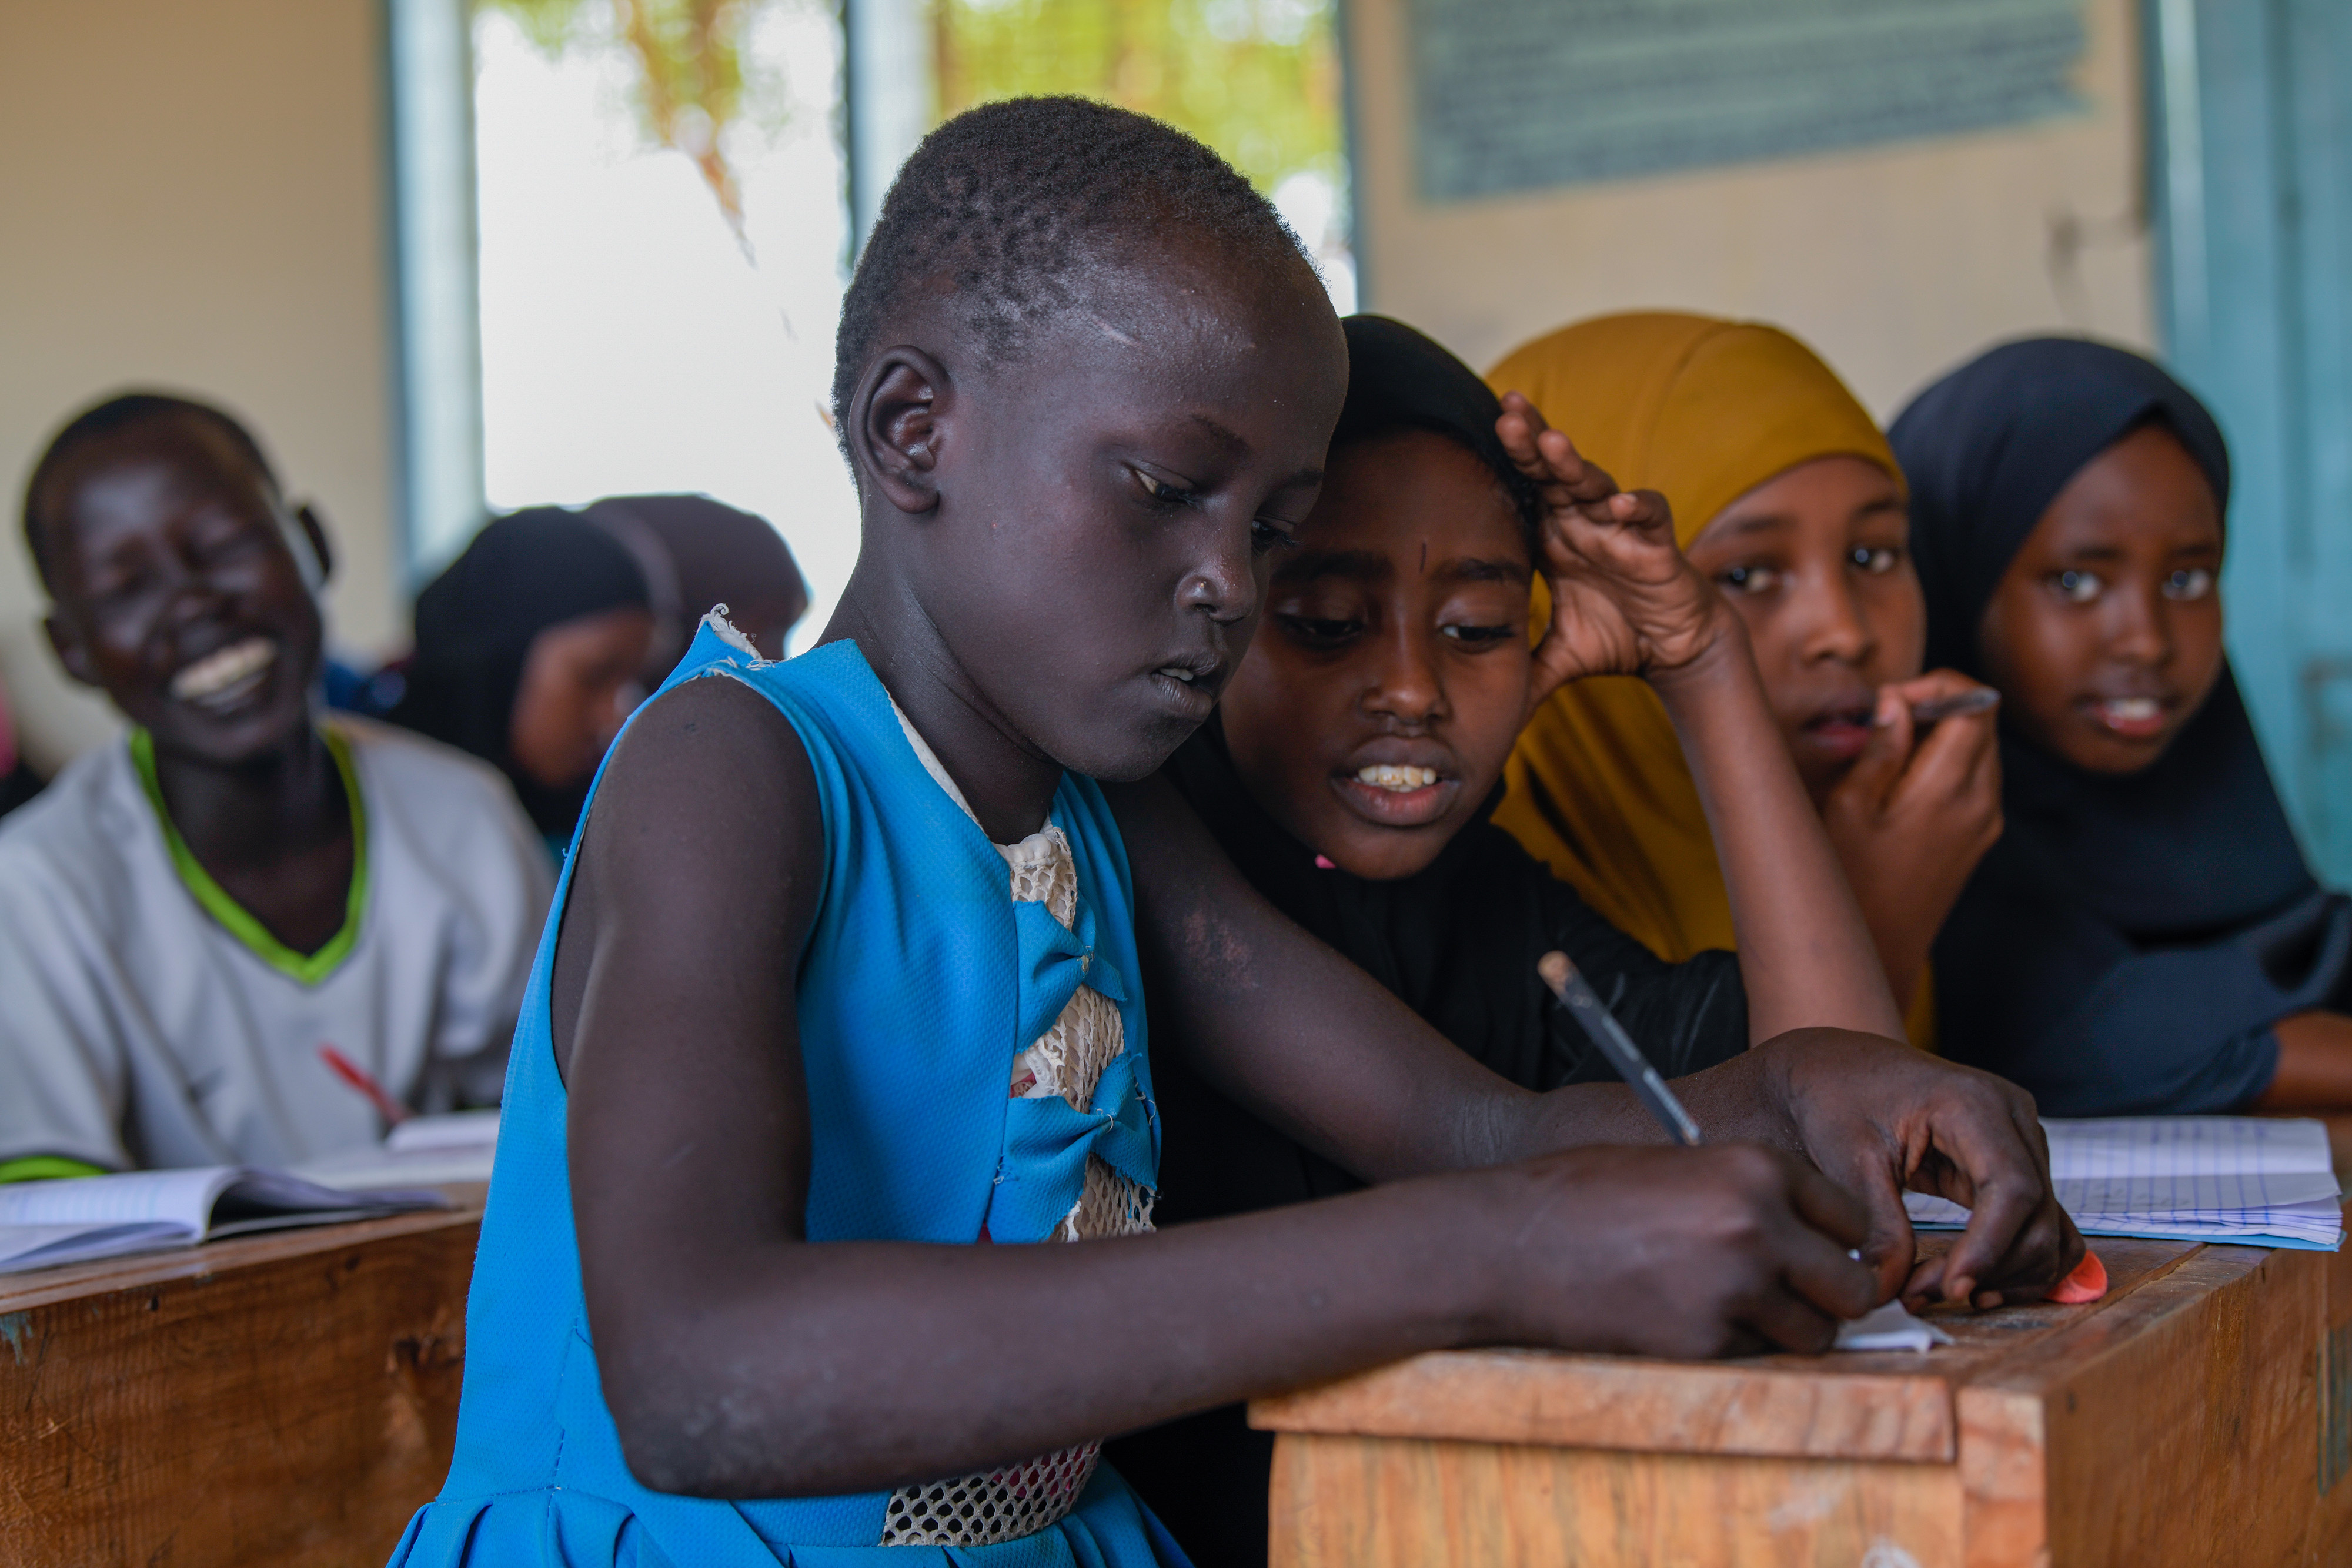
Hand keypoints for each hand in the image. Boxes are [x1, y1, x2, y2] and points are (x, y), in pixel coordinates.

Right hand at [1458, 1143, 1877, 1358]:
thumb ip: (1747, 1193)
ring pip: (1815, 1335)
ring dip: (1787, 1330)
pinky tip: (1686, 1319)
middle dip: (1830, 1297)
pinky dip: (1734, 1347)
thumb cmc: (1582, 1196)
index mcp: (1757, 1169)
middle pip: (1852, 1287)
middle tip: (1795, 1296)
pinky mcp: (1704, 1343)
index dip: (1836, 1242)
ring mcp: (1735, 1290)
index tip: (1818, 1255)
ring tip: (1733, 1309)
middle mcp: (1759, 1226)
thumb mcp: (1678, 1163)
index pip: (1851, 1219)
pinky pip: (1756, 1356)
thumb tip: (1806, 1237)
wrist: (1510, 1242)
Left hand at [1494, 392, 1732, 709]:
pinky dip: (1635, 508)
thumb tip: (1478, 705)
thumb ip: (1519, 672)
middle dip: (1533, 442)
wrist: (1674, 652)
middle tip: (1507, 412)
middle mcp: (1585, 525)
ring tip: (1552, 443)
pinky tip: (1616, 504)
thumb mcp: (1557, 658)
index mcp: (1556, 539)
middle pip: (1555, 474)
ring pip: (1596, 485)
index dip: (1506, 462)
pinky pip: (1649, 517)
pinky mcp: (1658, 547)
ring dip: (1573, 465)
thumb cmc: (1616, 639)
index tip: (1476, 430)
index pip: (1526, 491)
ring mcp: (1621, 531)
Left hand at [1757, 1029, 2082, 1307]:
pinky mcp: (2016, 1168)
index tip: (1952, 1288)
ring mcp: (2021, 1143)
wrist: (1839, 1068)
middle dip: (1986, 1269)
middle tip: (1920, 1294)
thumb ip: (1877, 1225)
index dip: (1990, 1248)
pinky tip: (1976, 1286)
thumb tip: (1888, 1291)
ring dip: (2004, 1276)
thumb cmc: (1839, 1098)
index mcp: (1973, 1103)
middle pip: (2035, 1215)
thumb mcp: (1848, 1158)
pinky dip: (2019, 1264)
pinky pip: (2042, 1227)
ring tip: (1937, 1292)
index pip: (2011, 1188)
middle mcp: (2013, 1119)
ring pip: (2046, 1229)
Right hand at [1820, 671, 2003, 1007]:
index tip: (1892, 699)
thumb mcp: (1849, 808)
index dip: (1935, 684)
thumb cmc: (1854, 885)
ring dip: (1941, 732)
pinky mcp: (1980, 836)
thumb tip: (1896, 702)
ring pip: (1981, 746)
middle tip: (1885, 720)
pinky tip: (1902, 780)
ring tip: (1888, 751)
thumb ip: (1881, 748)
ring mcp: (1986, 821)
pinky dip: (1946, 761)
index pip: (1975, 701)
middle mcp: (1982, 801)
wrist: (1880, 952)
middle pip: (1983, 719)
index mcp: (1951, 789)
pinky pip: (1976, 777)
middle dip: (1937, 704)